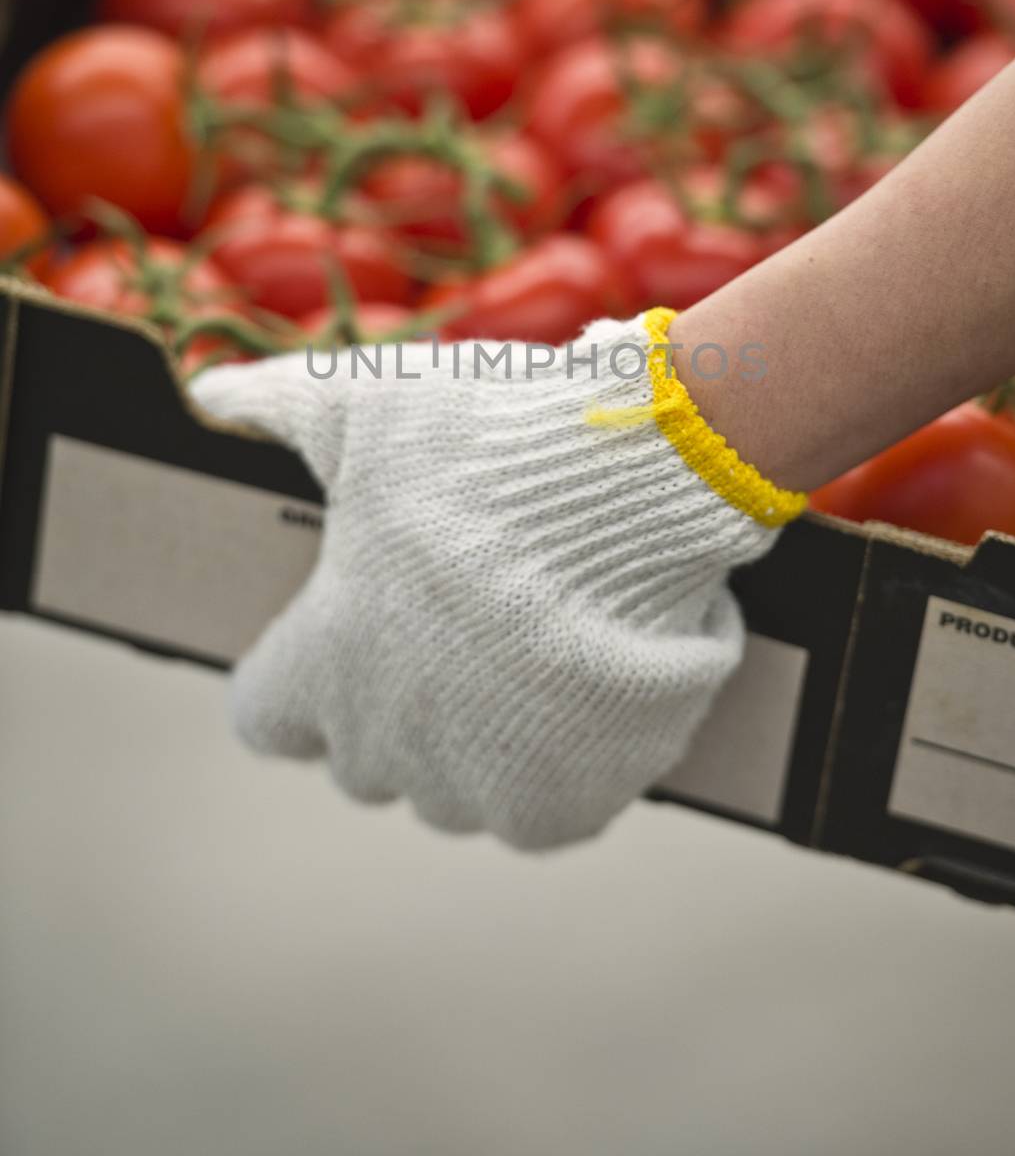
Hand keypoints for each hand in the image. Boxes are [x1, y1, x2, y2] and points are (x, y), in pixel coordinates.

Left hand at [191, 309, 801, 849]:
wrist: (620, 500)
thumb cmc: (479, 449)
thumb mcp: (364, 404)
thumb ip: (279, 402)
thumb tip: (211, 389)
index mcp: (318, 665)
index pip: (265, 715)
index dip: (300, 677)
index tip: (345, 633)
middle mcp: (383, 745)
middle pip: (368, 756)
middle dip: (403, 704)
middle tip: (462, 624)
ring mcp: (475, 787)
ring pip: (461, 787)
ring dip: (486, 738)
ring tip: (537, 650)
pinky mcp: (561, 807)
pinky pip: (546, 807)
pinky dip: (568, 763)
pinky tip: (591, 685)